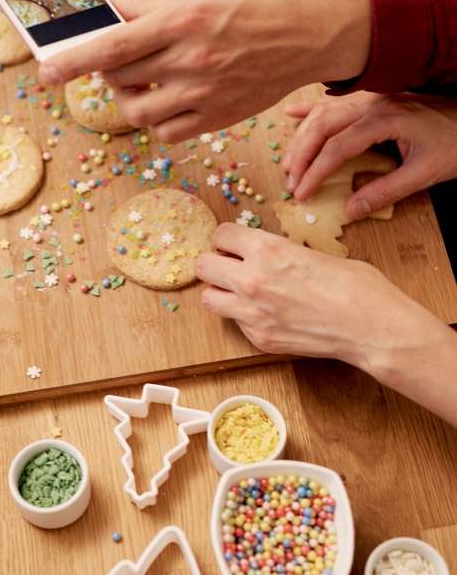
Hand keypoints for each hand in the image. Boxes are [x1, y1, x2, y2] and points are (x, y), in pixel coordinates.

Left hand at [39, 0, 370, 142]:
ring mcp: (206, 93)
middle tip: (115, 61)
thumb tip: (101, 10)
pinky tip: (167, 99)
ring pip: (138, 111)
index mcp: (182, 20)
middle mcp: (191, 59)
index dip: (74, 60)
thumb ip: (145, 8)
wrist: (309, 32)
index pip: (113, 45)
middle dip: (104, 72)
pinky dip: (156, 119)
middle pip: (120, 79)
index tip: (46, 70)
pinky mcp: (219, 117)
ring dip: (128, 97)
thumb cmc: (252, 4)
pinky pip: (167, 131)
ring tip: (142, 80)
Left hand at [197, 223, 443, 368]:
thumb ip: (280, 252)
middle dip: (215, 263)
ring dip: (221, 292)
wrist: (372, 328)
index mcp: (266, 249)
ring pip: (208, 299)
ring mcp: (252, 314)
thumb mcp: (313, 252)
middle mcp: (251, 280)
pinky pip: (235, 323)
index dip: (228, 238)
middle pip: (203, 266)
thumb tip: (266, 253)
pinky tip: (268, 313)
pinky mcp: (259, 339)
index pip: (221, 235)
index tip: (235, 243)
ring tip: (242, 291)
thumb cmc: (356, 286)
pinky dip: (244, 317)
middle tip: (231, 265)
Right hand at [283, 93, 456, 219]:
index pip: (337, 147)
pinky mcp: (373, 97)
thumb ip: (385, 192)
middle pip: (322, 126)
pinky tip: (290, 114)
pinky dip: (310, 109)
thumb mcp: (425, 174)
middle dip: (300, 156)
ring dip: (301, 137)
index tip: (302, 193)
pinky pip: (333, 101)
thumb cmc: (455, 144)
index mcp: (385, 119)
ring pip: (323, 113)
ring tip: (287, 164)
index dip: (315, 172)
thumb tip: (350, 211)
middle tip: (290, 183)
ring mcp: (371, 96)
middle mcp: (372, 102)